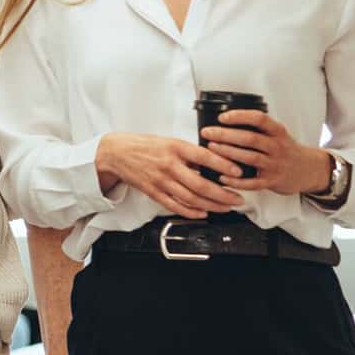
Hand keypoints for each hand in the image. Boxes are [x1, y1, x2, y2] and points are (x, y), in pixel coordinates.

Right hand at [97, 131, 244, 217]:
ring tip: (225, 207)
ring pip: (190, 198)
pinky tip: (203, 213)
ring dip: (211, 205)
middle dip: (223, 194)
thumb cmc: (144, 146)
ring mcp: (160, 181)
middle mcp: (168, 165)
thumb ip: (190, 152)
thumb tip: (213, 161)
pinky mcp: (153, 192)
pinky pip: (175, 205)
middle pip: (200, 184)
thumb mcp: (169, 141)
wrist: (116, 153)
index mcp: (175, 148)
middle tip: (237, 198)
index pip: (204, 157)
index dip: (223, 165)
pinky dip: (191, 212)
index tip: (237, 172)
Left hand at [200, 110, 332, 196]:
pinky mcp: (272, 181)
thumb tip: (226, 120)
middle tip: (208, 133)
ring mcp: (275, 164)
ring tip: (211, 149)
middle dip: (226, 135)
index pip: (259, 119)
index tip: (222, 117)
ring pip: (250, 158)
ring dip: (228, 153)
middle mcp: (277, 147)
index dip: (240, 117)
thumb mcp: (277, 134)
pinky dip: (236, 180)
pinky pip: (252, 182)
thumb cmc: (286, 150)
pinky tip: (222, 177)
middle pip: (250, 138)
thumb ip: (258, 128)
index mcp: (277, 132)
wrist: (308, 170)